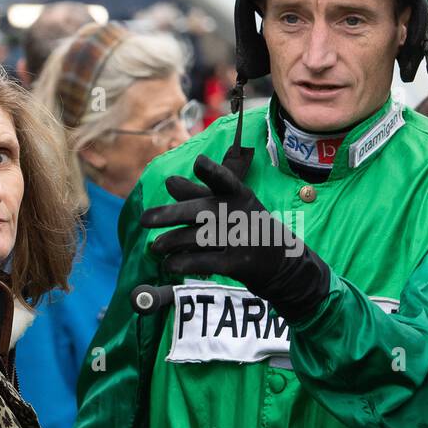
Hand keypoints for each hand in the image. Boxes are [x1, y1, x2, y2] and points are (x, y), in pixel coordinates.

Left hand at [139, 154, 330, 323]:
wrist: (283, 265)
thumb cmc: (251, 229)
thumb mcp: (232, 207)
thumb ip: (200, 195)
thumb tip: (169, 182)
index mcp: (240, 194)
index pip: (225, 180)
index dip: (212, 171)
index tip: (199, 162)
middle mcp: (241, 214)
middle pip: (200, 211)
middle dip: (169, 214)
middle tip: (144, 220)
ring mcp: (241, 240)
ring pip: (196, 238)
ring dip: (170, 243)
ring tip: (156, 247)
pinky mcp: (237, 264)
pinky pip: (202, 262)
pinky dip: (181, 263)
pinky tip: (169, 264)